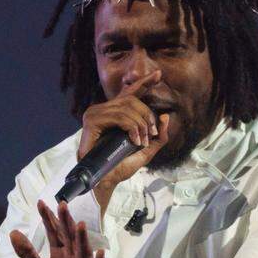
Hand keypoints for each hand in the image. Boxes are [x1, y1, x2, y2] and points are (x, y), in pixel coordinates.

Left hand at [10, 200, 103, 257]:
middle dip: (65, 221)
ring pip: (83, 249)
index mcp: (59, 252)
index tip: (40, 203)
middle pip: (68, 236)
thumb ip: (27, 253)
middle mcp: (72, 255)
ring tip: (79, 225)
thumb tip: (13, 232)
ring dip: (82, 238)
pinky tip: (100, 253)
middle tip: (61, 204)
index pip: (53, 231)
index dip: (47, 218)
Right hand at [78, 70, 171, 216]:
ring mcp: (94, 114)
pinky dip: (131, 127)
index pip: (129, 93)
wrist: (105, 182)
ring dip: (140, 125)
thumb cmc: (120, 168)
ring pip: (126, 108)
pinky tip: (134, 140)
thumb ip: (158, 138)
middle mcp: (102, 111)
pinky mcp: (91, 121)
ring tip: (141, 141)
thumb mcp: (145, 152)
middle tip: (152, 135)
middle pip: (131, 100)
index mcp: (114, 115)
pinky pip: (118, 116)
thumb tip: (166, 117)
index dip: (144, 83)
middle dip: (147, 116)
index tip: (158, 75)